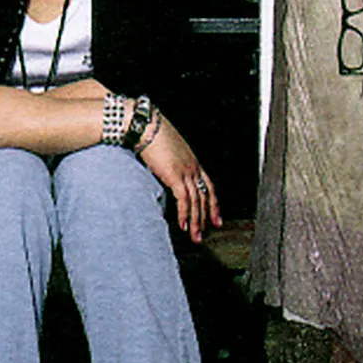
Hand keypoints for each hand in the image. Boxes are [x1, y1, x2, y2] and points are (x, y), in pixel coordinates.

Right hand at [135, 115, 221, 241]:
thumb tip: (167, 172)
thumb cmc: (153, 133)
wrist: (146, 125)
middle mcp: (193, 167)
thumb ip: (172, 162)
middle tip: (206, 233)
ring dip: (197, 221)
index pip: (209, 186)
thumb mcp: (167, 149)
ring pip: (197, 201)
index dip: (213, 204)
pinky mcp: (175, 176)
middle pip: (205, 196)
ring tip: (195, 237)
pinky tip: (183, 225)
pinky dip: (185, 214)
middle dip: (206, 217)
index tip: (215, 218)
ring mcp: (185, 171)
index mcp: (193, 161)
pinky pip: (184, 200)